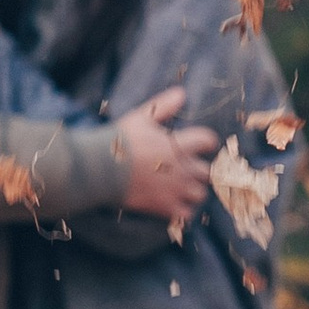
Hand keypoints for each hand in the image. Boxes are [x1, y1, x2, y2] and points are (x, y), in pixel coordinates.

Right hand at [114, 84, 218, 221]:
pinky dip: (184, 210)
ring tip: (184, 187)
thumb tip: (182, 93)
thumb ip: (164, 105)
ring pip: (200, 194)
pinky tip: (175, 204)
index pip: (208, 140)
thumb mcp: (142, 117)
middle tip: (190, 168)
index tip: (203, 143)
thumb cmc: (120, 140)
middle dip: (201, 169)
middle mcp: (182, 168)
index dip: (207, 141)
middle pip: (208, 172)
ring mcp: (174, 190)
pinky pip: (186, 214)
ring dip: (194, 190)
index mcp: (179, 144)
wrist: (100, 168)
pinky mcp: (163, 207)